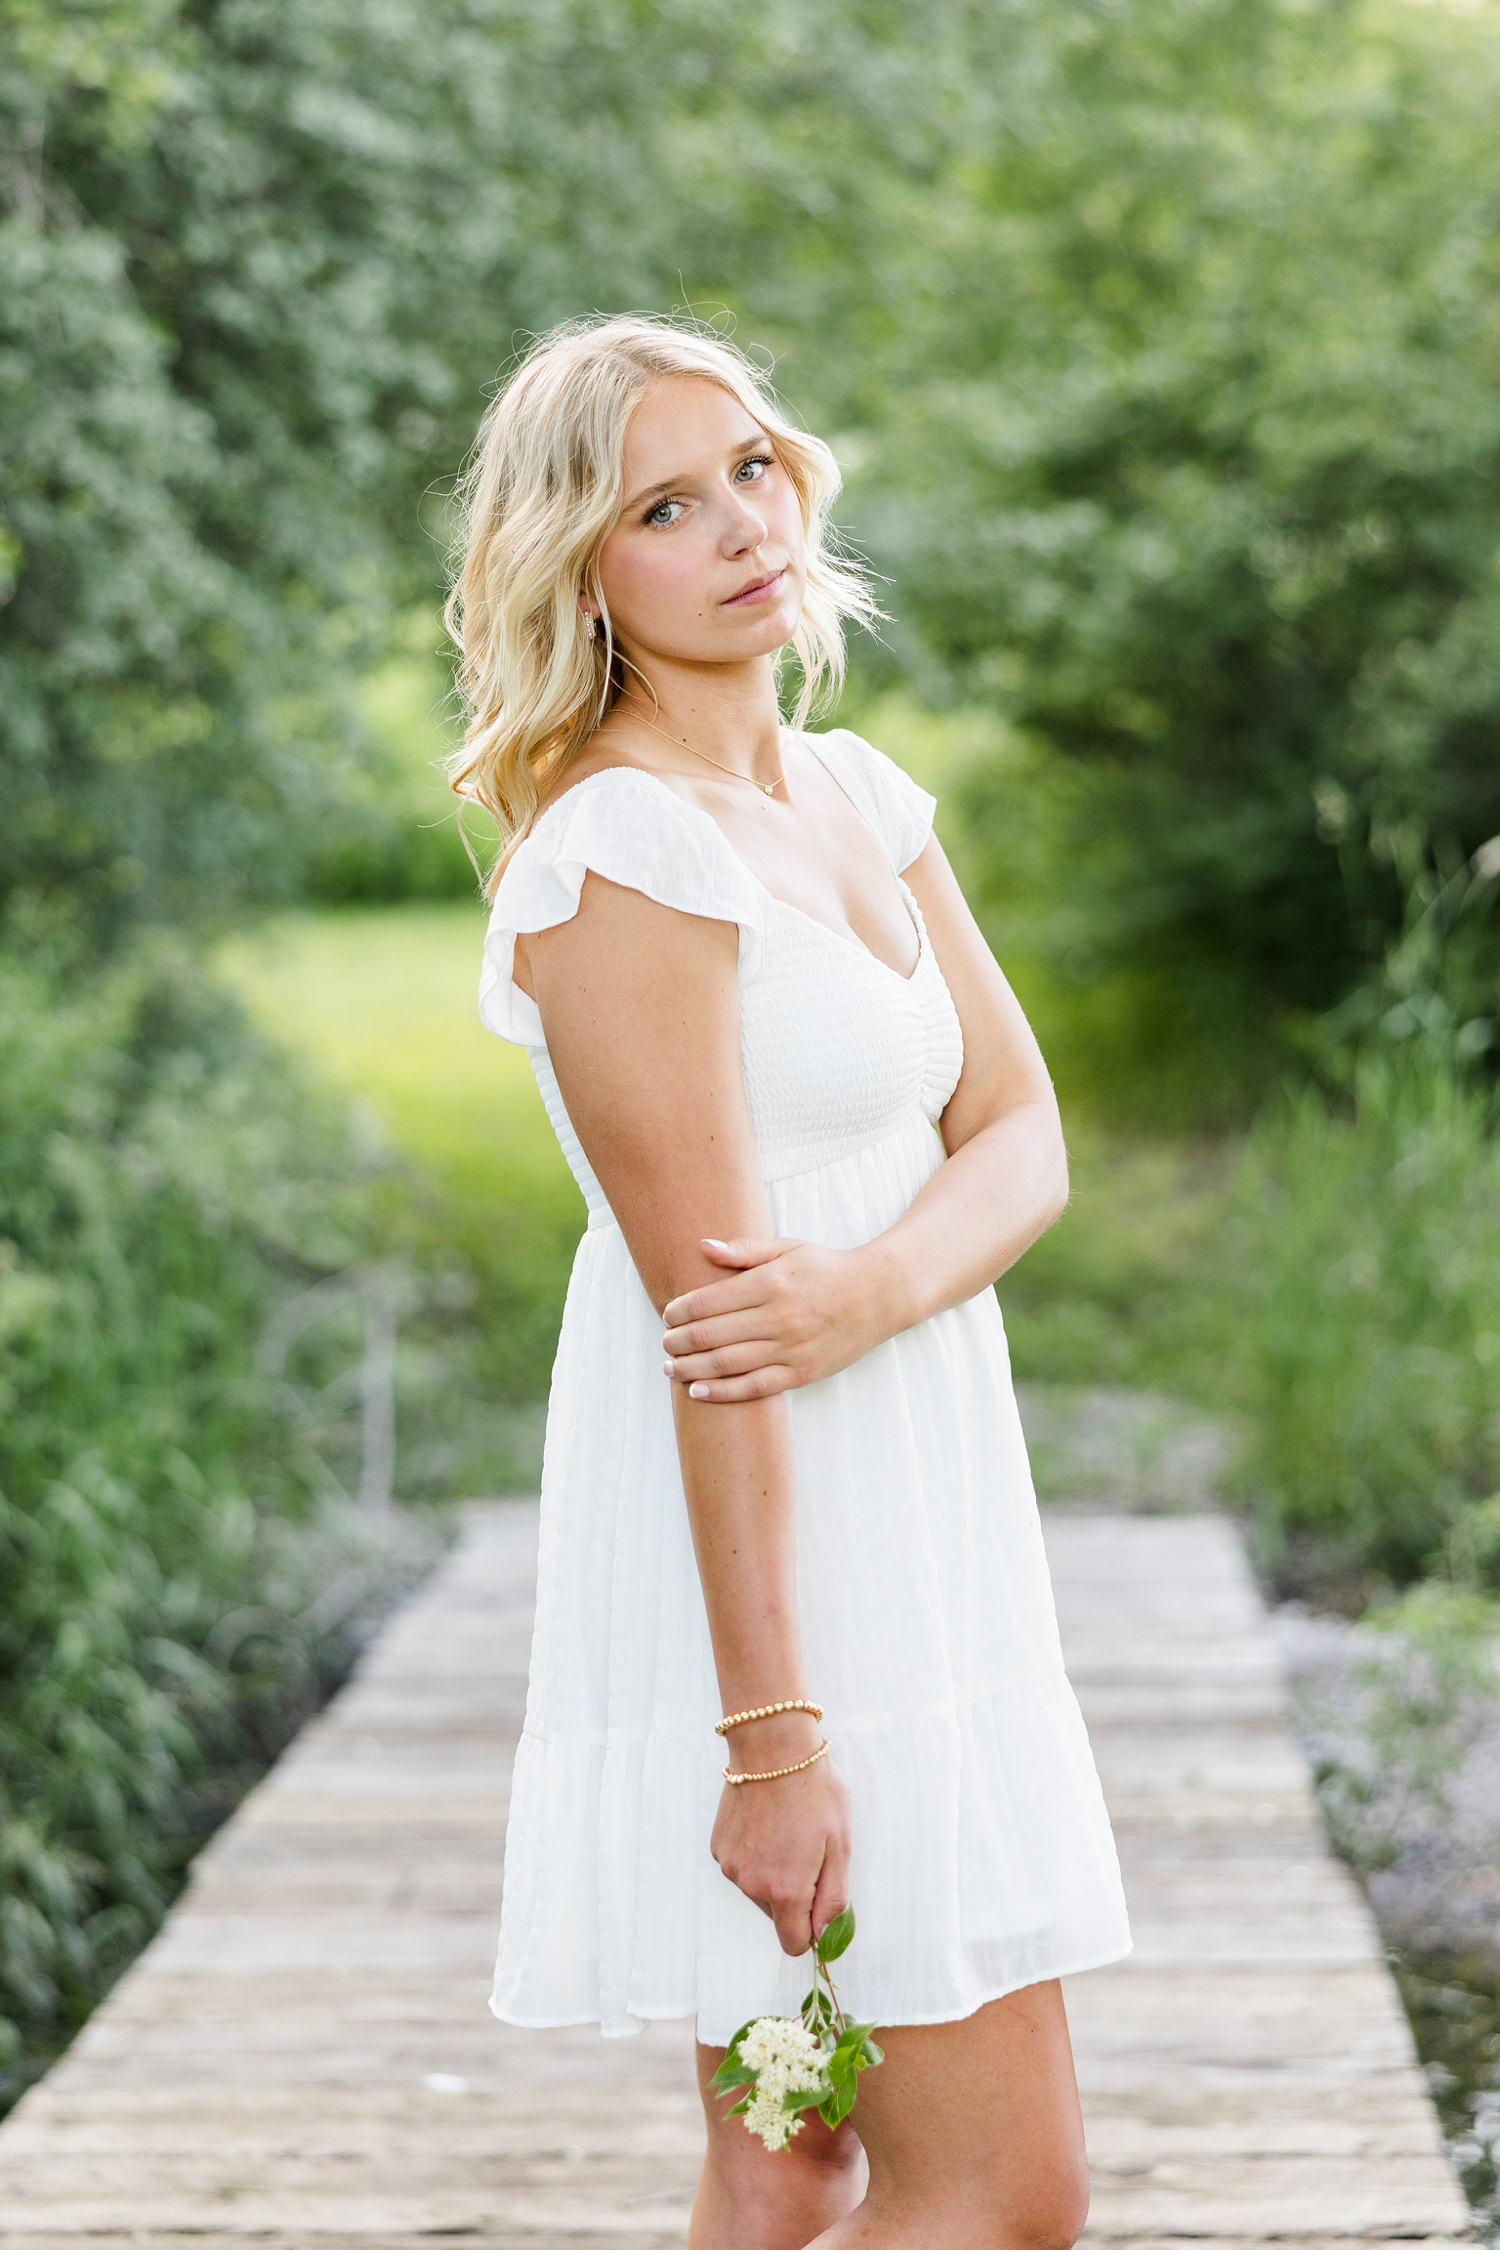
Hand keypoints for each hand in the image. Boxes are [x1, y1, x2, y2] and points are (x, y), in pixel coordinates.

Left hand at [662, 1236, 903, 1401]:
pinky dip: (721, 1392)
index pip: (708, 1301)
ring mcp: (790, 1349)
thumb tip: (703, 1246)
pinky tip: (697, 1391)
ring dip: (690, 1368)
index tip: (667, 1314)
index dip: (679, 1310)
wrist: (878, 1295)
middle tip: (664, 1343)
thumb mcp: (787, 1247)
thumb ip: (744, 1249)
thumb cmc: (827, 1268)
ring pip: (726, 1364)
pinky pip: (754, 1388)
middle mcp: (778, 1318)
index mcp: (770, 1283)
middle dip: (677, 1341)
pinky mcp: (802, 1373)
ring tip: (671, 1367)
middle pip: (710, 1335)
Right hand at [710, 1715, 852, 1955]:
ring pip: (759, 1890)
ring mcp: (731, 1867)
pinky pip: (743, 1867)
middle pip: (778, 1916)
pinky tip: (766, 1822)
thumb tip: (825, 1935)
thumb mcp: (840, 1845)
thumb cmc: (815, 1791)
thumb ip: (834, 1899)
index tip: (821, 1901)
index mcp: (785, 1890)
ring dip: (774, 1873)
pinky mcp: (719, 1848)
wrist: (772, 1746)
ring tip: (787, 1830)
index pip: (794, 1944)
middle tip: (809, 1851)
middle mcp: (752, 1885)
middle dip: (795, 1896)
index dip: (812, 1930)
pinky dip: (756, 1855)